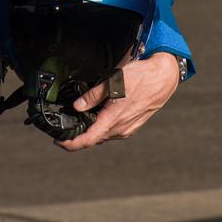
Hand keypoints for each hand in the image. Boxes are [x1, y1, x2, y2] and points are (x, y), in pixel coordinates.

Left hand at [55, 52, 181, 150]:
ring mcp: (128, 128)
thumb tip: (77, 106)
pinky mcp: (132, 125)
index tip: (59, 142)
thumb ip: (93, 95)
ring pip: (103, 135)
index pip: (89, 139)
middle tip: (64, 130)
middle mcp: (121, 128)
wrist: (162, 79)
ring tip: (78, 123)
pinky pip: (112, 131)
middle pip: (94, 139)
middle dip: (78, 137)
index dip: (71, 144)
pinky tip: (96, 118)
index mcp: (114, 119)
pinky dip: (101, 128)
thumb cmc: (140, 78)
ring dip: (91, 132)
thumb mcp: (112, 82)